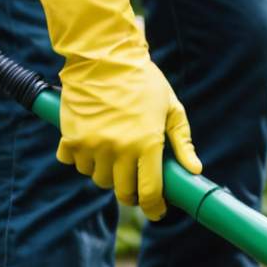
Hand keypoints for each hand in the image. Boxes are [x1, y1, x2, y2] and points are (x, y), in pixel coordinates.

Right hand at [37, 0, 200, 218]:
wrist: (102, 54)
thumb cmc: (142, 79)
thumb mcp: (170, 107)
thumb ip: (182, 142)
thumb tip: (195, 171)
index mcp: (147, 144)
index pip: (150, 193)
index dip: (154, 208)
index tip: (157, 212)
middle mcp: (119, 150)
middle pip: (123, 193)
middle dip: (131, 192)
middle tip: (134, 181)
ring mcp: (93, 146)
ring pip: (98, 179)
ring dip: (106, 173)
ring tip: (113, 154)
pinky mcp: (71, 138)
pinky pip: (75, 163)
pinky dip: (83, 159)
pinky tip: (91, 143)